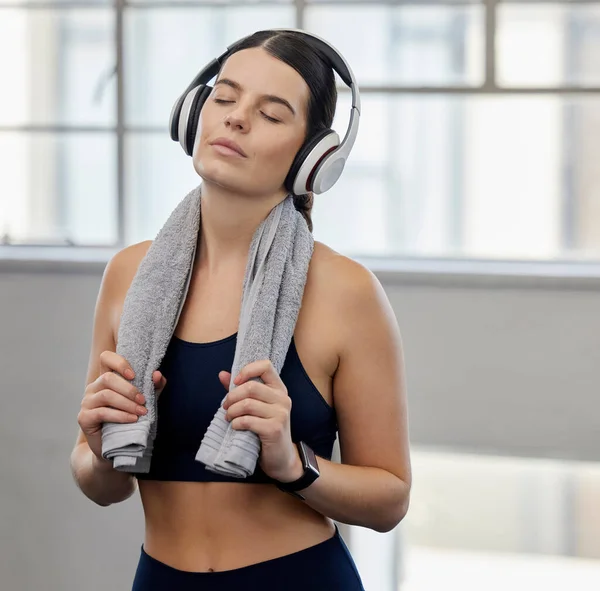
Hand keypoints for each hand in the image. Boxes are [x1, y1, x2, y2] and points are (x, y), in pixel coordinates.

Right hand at [78, 350, 166, 461]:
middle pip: (108, 378)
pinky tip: (132, 419)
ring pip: (106, 395)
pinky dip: (120, 415)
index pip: (106, 358)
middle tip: (143, 400)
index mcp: (107, 378)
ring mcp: (87, 402)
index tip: (134, 375)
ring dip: (127, 403)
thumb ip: (153, 387)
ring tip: (141, 412)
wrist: (118, 447)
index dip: (120, 362)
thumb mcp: (146, 401)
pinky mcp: (84, 418)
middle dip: (129, 389)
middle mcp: (94, 387)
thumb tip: (157, 375)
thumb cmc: (132, 419)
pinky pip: (102, 412)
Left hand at [218, 360, 301, 481]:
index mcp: (279, 389)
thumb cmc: (266, 430)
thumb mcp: (256, 407)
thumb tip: (222, 374)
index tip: (236, 382)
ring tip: (229, 417)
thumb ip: (240, 390)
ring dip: (232, 411)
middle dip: (232, 396)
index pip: (265, 366)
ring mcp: (281, 413)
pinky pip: (248, 420)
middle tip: (225, 407)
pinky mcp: (274, 429)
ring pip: (247, 404)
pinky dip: (236, 423)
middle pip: (251, 387)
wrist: (282, 458)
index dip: (248, 370)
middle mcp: (283, 398)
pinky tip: (236, 427)